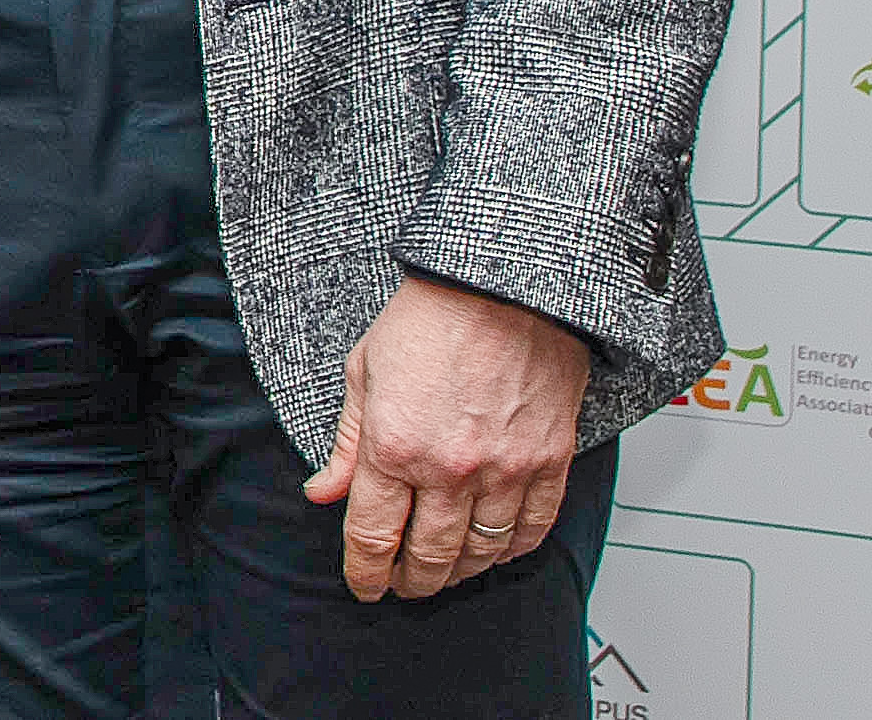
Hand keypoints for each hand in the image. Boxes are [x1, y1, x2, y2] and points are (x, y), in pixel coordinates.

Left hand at [303, 275, 589, 599]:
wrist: (503, 286)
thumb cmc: (431, 318)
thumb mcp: (364, 373)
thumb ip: (347, 444)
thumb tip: (322, 493)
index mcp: (394, 446)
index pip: (374, 536)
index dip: (365, 572)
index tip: (364, 585)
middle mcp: (450, 468)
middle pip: (429, 556)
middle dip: (411, 581)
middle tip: (403, 586)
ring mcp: (504, 469)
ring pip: (480, 553)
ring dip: (459, 573)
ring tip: (444, 573)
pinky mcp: (549, 462)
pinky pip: (532, 530)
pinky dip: (510, 550)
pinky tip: (494, 551)